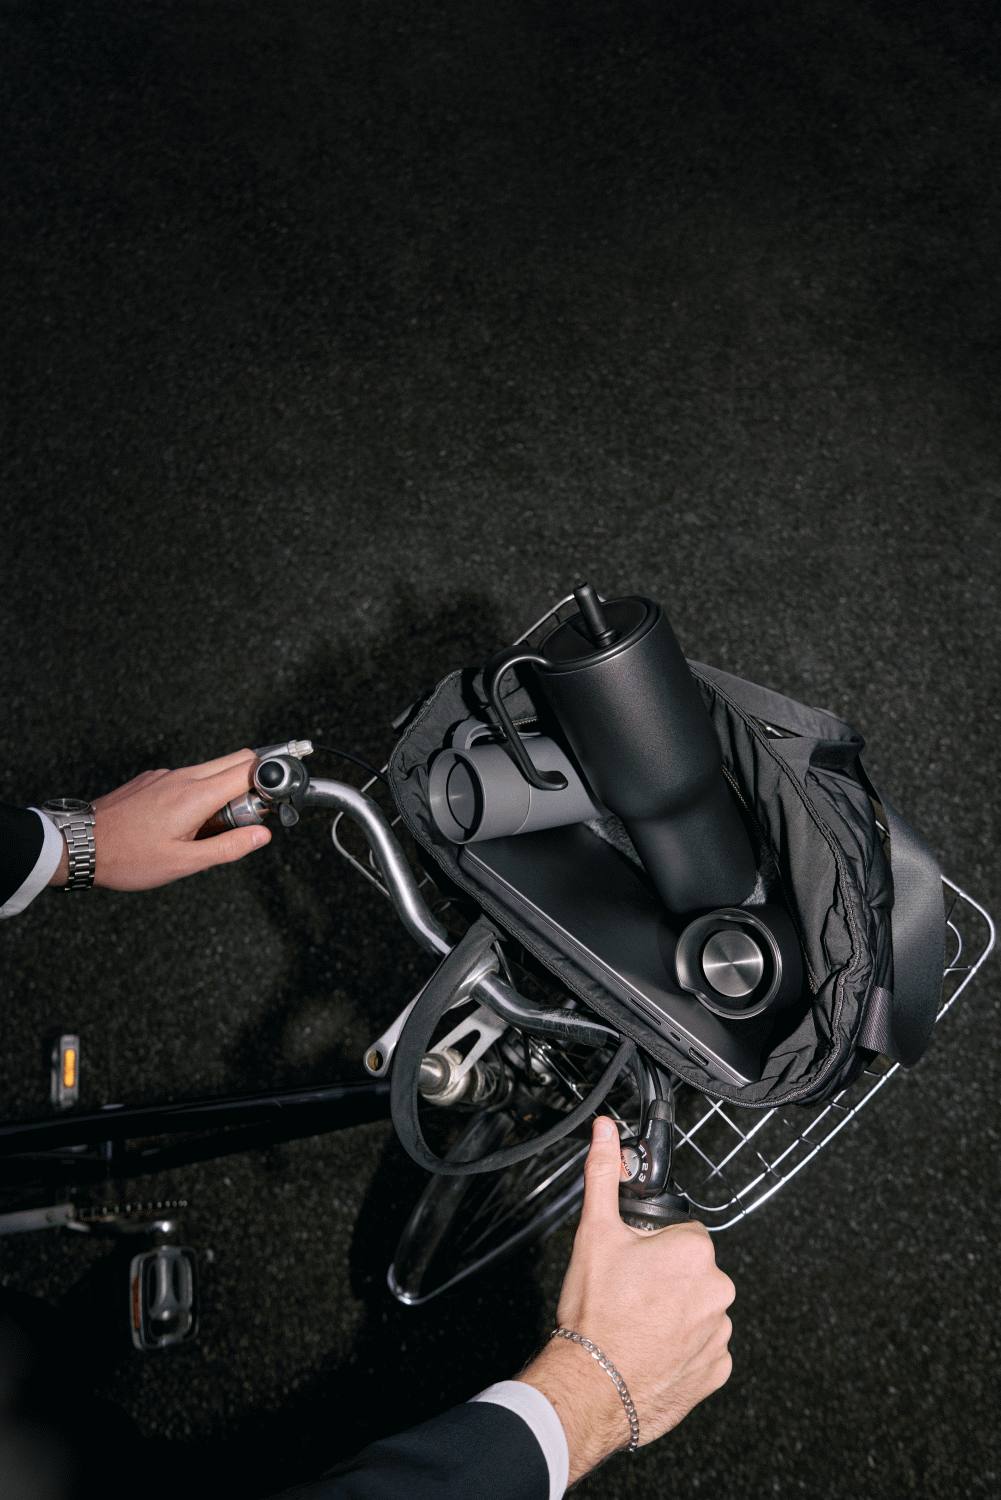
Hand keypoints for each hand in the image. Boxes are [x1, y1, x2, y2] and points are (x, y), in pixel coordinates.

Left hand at [47, 749, 271, 890]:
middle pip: (235, 759)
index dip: (269, 780)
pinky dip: (199, 793)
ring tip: (208, 829)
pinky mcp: (152, 779)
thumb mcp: (184, 863)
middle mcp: (183, 776)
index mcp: (195, 796)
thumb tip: (262, 835)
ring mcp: (165, 774)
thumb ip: (228, 847)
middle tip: (247, 816)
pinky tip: (182, 824)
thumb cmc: (128, 857)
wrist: (80, 845)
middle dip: (253, 781)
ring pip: (211, 770)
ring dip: (224, 791)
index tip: (274, 800)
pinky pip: (188, 777)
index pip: (248, 768)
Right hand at [517, 1116, 733, 1483]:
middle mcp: (717, 1290)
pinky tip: (652, 1349)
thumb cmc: (596, 1312)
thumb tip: (606, 1132)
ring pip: (698, 1309)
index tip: (633, 1262)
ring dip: (676, 1313)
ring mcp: (720, 1334)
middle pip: (693, 1271)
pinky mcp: (717, 1371)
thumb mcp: (594, 1232)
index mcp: (695, 1251)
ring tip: (638, 1324)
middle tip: (631, 1293)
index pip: (683, 1235)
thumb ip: (603, 1175)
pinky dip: (682, 1349)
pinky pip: (703, 1349)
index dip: (654, 1246)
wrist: (593, 1384)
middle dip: (667, 1279)